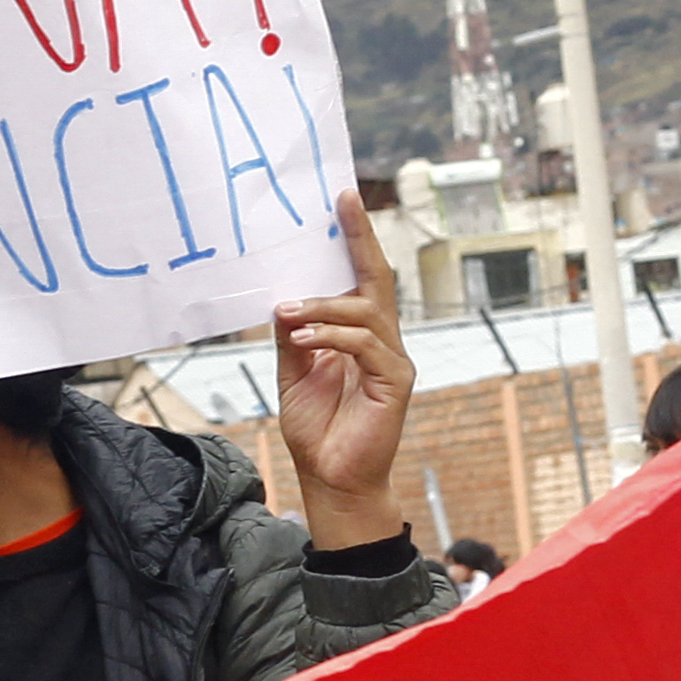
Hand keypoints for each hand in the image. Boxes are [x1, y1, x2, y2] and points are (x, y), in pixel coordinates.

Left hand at [273, 192, 416, 550]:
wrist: (329, 480)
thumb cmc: (315, 431)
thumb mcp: (292, 374)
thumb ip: (291, 337)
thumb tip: (284, 301)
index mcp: (359, 335)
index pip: (359, 279)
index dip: (354, 240)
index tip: (342, 200)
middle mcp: (382, 341)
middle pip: (376, 280)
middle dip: (360, 239)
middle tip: (339, 205)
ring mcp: (392, 360)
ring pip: (365, 312)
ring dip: (323, 307)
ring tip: (289, 312)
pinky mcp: (396, 381)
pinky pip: (366, 345)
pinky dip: (334, 336)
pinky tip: (306, 338)